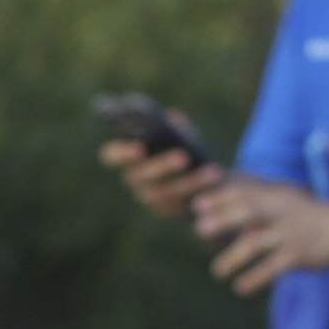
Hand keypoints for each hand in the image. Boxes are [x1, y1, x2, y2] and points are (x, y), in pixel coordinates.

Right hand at [99, 139, 219, 221]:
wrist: (195, 177)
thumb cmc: (181, 148)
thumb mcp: (178, 135)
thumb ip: (172, 127)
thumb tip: (171, 119)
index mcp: (128, 156)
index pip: (110, 155)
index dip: (121, 153)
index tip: (139, 148)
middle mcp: (133, 179)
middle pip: (141, 175)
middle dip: (162, 165)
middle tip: (184, 156)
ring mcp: (149, 196)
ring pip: (166, 191)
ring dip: (191, 180)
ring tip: (213, 170)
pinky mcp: (167, 209)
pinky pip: (182, 202)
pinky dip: (201, 189)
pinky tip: (217, 179)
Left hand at [188, 173, 328, 295]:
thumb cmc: (307, 218)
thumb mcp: (285, 203)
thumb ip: (258, 205)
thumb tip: (221, 211)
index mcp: (276, 198)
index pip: (244, 193)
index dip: (220, 198)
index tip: (196, 204)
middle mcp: (282, 212)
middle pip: (249, 211)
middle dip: (223, 218)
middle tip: (199, 229)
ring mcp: (290, 234)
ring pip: (257, 243)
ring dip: (233, 257)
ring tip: (217, 271)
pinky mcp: (297, 255)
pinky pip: (272, 268)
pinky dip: (254, 279)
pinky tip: (239, 288)